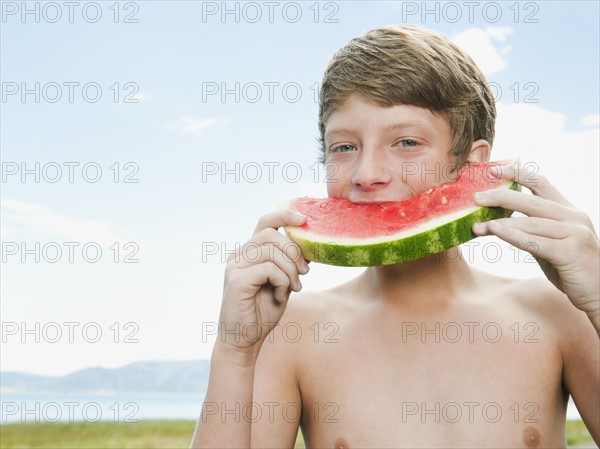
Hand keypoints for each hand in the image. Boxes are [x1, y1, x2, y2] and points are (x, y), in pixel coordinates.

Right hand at [216, 209, 309, 362]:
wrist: (243, 340)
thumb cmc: (262, 312)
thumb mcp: (283, 282)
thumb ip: (290, 263)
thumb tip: (310, 245)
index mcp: (249, 252)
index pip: (265, 222)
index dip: (284, 215)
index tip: (304, 219)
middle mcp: (239, 255)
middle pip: (271, 234)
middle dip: (294, 251)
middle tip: (304, 272)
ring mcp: (235, 266)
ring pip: (272, 251)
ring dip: (290, 270)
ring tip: (293, 288)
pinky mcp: (236, 280)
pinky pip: (269, 269)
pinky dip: (282, 282)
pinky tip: (280, 296)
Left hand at [472, 164, 599, 315]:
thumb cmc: (573, 269)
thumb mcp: (550, 245)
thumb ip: (531, 231)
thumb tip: (497, 224)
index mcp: (568, 211)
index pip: (541, 183)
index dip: (517, 173)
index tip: (493, 170)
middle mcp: (573, 217)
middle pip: (531, 200)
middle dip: (501, 197)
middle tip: (475, 197)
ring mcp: (575, 233)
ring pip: (531, 222)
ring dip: (500, 224)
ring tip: (476, 226)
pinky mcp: (571, 252)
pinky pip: (536, 242)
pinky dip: (513, 236)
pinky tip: (495, 232)